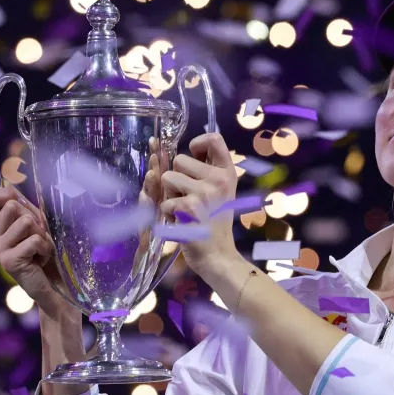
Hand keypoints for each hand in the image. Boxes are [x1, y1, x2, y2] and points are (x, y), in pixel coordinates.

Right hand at [0, 184, 75, 317]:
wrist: (54, 285)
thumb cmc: (48, 253)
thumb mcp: (37, 225)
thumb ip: (23, 208)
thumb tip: (9, 186)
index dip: (6, 193)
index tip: (21, 203)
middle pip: (13, 205)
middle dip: (35, 220)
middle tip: (39, 239)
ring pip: (26, 222)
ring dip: (43, 236)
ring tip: (41, 251)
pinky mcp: (8, 261)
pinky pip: (34, 240)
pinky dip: (45, 249)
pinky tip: (40, 261)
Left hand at [158, 132, 239, 274]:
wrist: (218, 255)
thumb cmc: (215, 222)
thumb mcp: (222, 192)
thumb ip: (210, 170)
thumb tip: (193, 147)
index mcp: (228, 173)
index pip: (214, 139)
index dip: (197, 144)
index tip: (195, 157)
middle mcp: (219, 180)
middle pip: (179, 160)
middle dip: (177, 179)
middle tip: (190, 198)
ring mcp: (205, 194)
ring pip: (167, 179)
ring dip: (170, 196)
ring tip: (185, 210)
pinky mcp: (189, 208)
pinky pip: (165, 201)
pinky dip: (168, 214)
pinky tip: (182, 223)